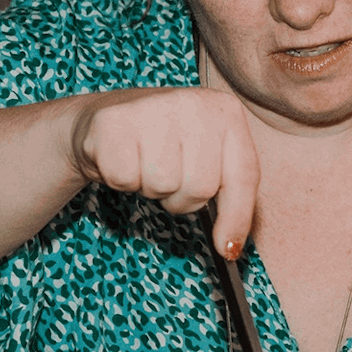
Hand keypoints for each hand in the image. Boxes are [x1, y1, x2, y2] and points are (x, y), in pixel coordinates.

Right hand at [67, 87, 257, 258]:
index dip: (236, 217)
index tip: (228, 248)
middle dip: (183, 197)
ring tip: (146, 164)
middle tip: (170, 177)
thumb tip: (230, 247)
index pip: (244, 174)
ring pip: (163, 184)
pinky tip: (123, 158)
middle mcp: (193, 103)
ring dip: (151, 188)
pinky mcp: (113, 122)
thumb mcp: (208, 158)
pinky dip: (121, 180)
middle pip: (201, 186)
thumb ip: (231, 195)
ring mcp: (152, 108)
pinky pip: (125, 179)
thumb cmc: (166, 146)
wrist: (107, 120)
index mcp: (226, 111)